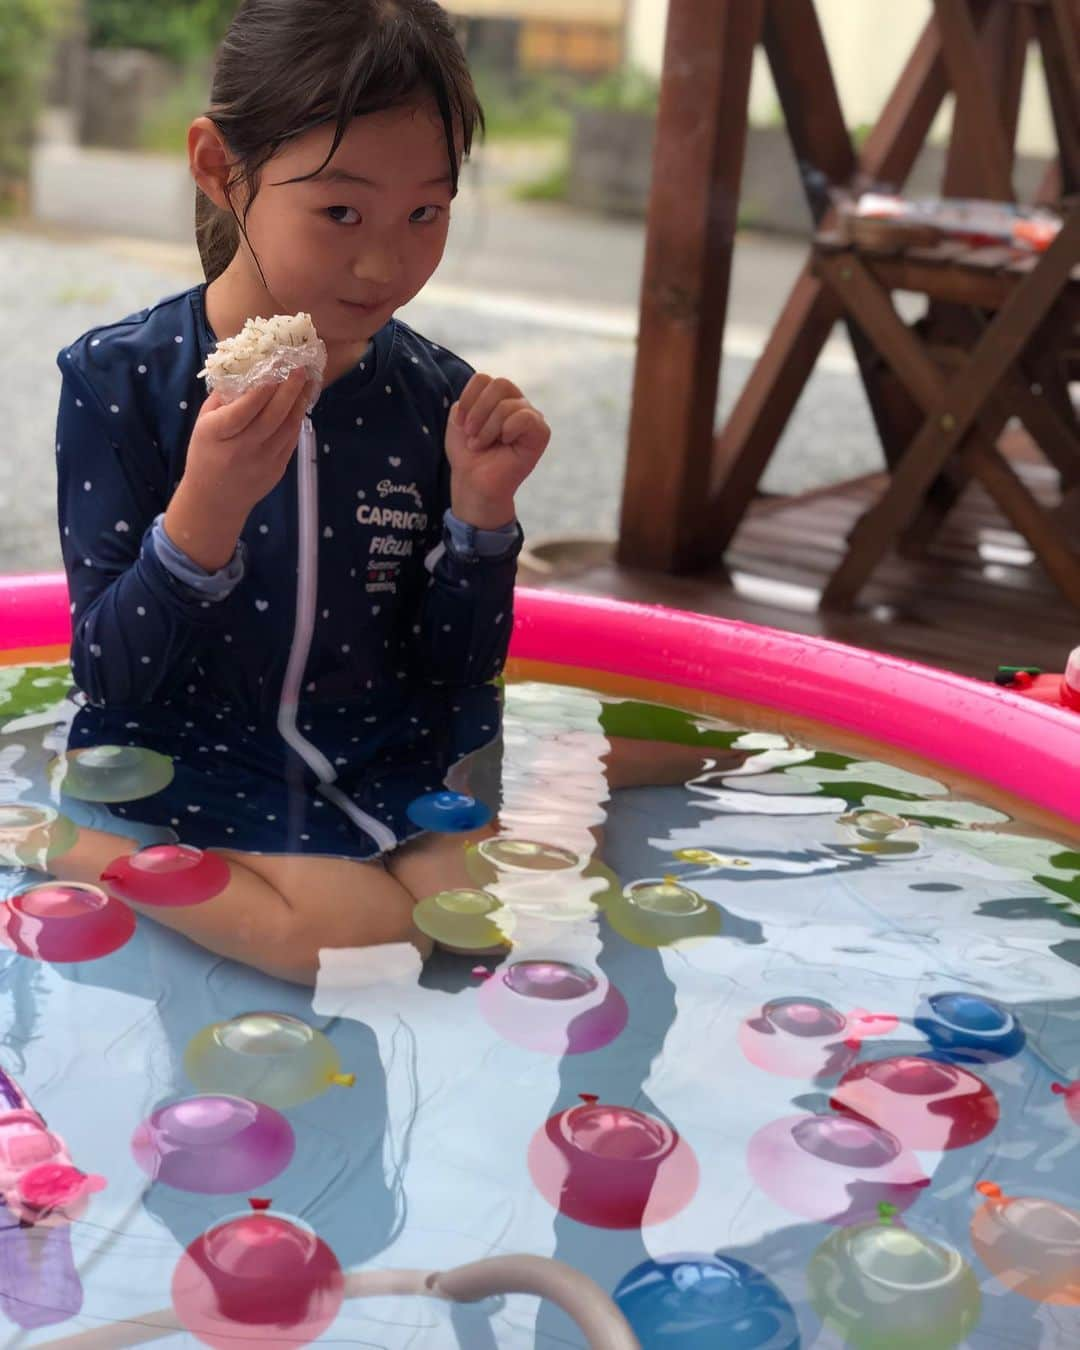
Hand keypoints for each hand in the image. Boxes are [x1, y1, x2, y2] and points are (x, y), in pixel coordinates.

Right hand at [166, 369, 308, 568]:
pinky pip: (291, 440)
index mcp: (216, 435)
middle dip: (289, 390)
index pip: (243, 410)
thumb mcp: (203, 424)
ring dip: (299, 402)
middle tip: (300, 368)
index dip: (261, 390)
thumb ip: (223, 399)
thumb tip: (248, 370)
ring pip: (287, 428)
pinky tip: (301, 403)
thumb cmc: (206, 454)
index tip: (275, 368)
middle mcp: (241, 449)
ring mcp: (263, 462)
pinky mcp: (278, 470)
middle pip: (271, 418)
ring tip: (308, 382)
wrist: (216, 499)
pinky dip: (297, 419)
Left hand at [445, 374, 549, 527]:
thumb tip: (486, 390)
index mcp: (497, 398)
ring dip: (488, 427)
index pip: (483, 379)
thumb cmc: (467, 454)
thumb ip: (469, 398)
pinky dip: (509, 428)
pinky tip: (504, 442)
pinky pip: (527, 417)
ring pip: (509, 404)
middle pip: (500, 384)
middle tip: (471, 434)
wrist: (473, 483)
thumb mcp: (459, 420)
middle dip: (479, 411)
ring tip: (481, 445)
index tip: (460, 423)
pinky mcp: (541, 433)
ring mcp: (530, 417)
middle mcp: (516, 403)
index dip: (468, 398)